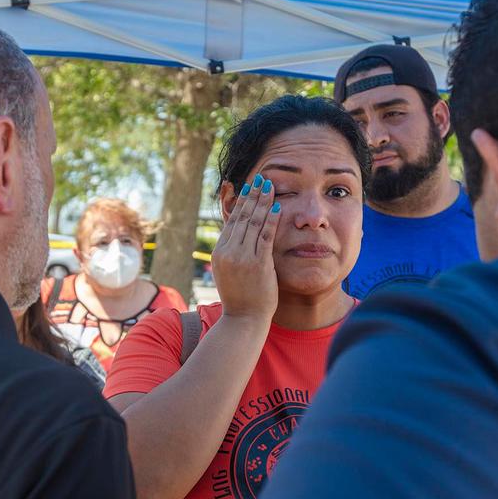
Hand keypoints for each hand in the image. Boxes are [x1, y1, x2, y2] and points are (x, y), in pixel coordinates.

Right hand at [213, 173, 281, 323]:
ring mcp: (243, 258)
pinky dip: (272, 220)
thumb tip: (238, 235)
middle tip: (261, 179)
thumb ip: (232, 252)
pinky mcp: (258, 264)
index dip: (242, 202)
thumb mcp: (228, 272)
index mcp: (219, 253)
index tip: (250, 188)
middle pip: (242, 217)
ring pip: (254, 223)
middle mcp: (229, 252)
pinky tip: (278, 207)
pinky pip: (266, 236)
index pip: (232, 221)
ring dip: (263, 202)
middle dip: (253, 196)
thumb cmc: (240, 297)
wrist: (243, 319)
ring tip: (270, 187)